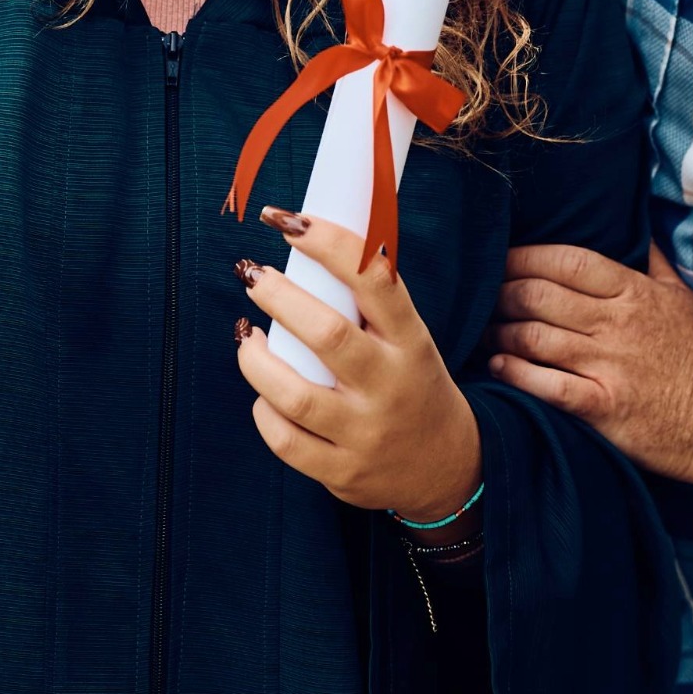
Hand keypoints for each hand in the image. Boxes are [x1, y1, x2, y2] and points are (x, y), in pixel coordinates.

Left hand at [234, 206, 481, 523]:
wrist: (445, 467)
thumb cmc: (412, 384)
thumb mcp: (411, 339)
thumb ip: (371, 303)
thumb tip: (308, 235)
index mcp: (412, 342)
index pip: (375, 280)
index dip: (330, 244)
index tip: (289, 220)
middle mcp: (391, 386)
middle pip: (328, 334)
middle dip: (278, 297)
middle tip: (253, 275)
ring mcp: (366, 433)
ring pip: (295, 394)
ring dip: (255, 359)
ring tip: (247, 337)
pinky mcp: (343, 473)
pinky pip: (286, 442)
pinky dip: (264, 411)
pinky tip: (263, 394)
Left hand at [487, 244, 692, 490]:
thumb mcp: (683, 298)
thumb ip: (653, 263)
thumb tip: (637, 230)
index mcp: (633, 293)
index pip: (566, 261)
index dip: (525, 257)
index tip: (501, 259)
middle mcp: (616, 325)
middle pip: (539, 296)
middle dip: (501, 293)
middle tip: (484, 296)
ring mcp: (607, 366)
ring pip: (534, 337)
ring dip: (500, 332)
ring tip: (485, 332)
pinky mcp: (601, 406)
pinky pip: (545, 384)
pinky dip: (514, 372)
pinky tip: (498, 366)